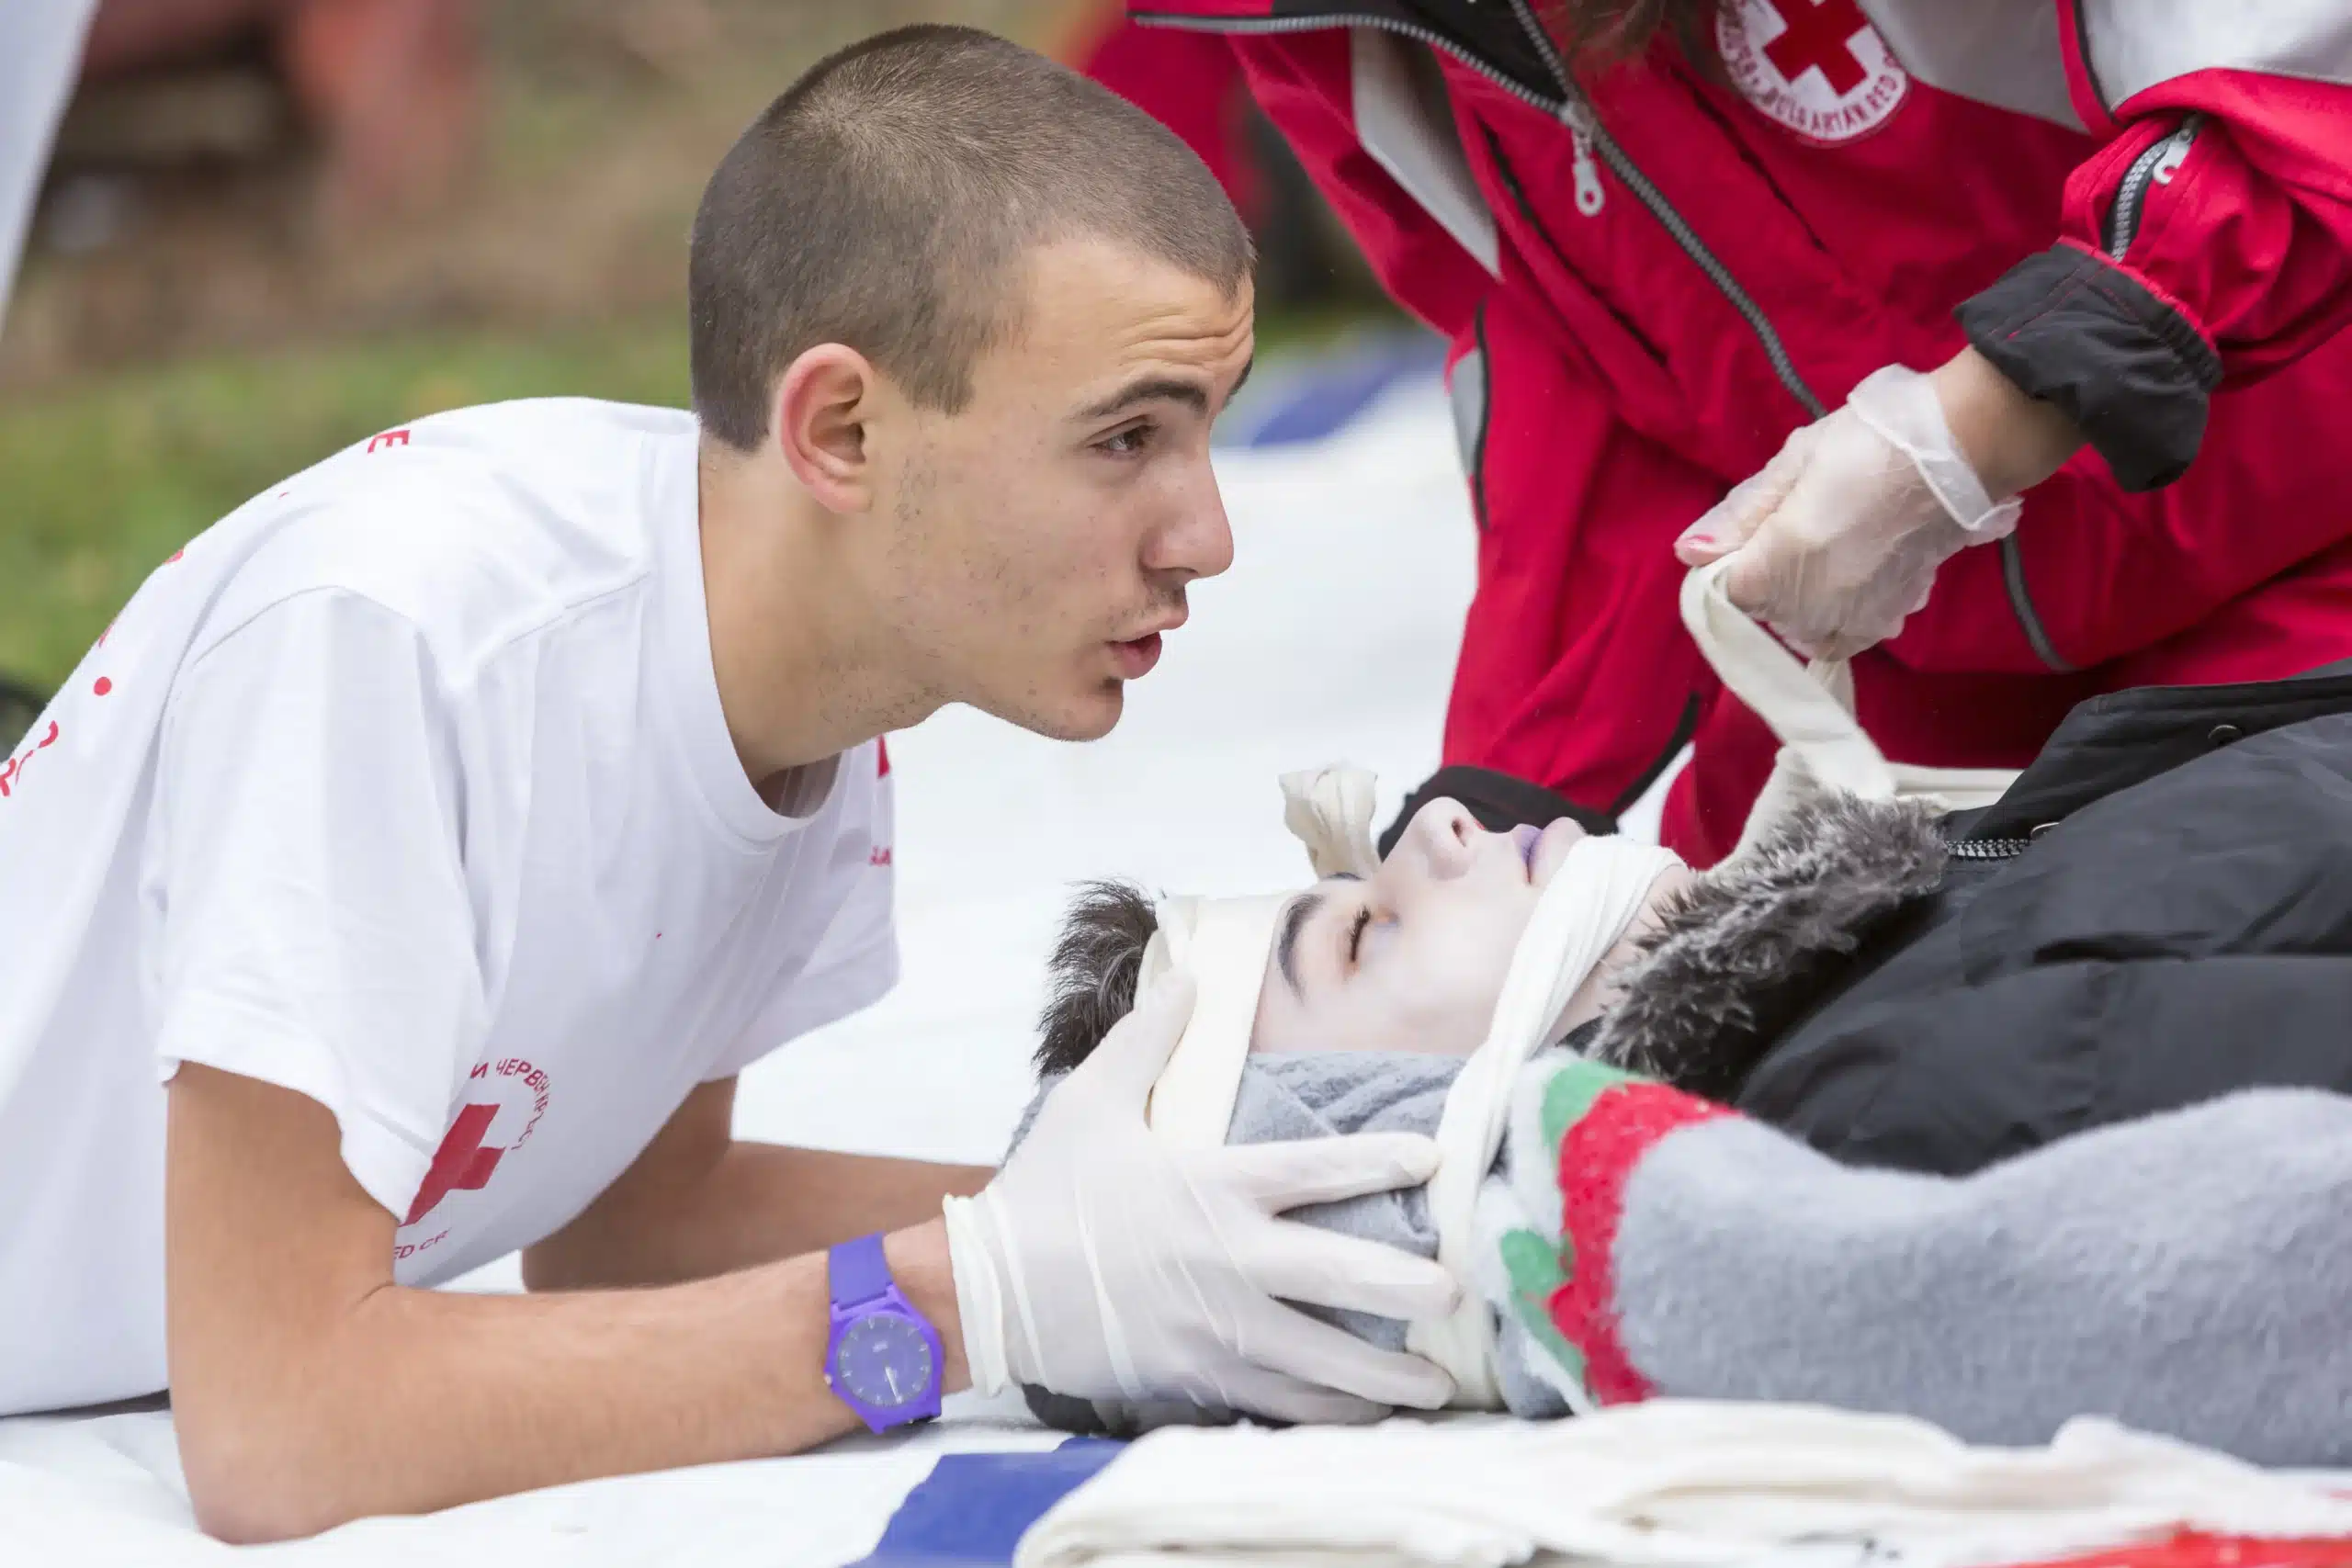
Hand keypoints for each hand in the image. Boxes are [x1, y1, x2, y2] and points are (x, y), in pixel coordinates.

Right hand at [944, 975, 1460, 1423]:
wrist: (991, 1287)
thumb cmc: (1045, 1190)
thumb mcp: (1092, 1099)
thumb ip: (1148, 1037)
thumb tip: (1187, 973)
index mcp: (1213, 1186)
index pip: (1316, 1170)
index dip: (1379, 1160)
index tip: (1433, 1158)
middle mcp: (1229, 1260)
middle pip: (1340, 1276)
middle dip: (1407, 1288)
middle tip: (1459, 1295)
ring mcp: (1217, 1328)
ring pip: (1319, 1360)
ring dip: (1382, 1378)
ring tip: (1436, 1389)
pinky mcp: (1196, 1377)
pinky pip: (1276, 1403)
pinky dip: (1324, 1415)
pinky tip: (1363, 1421)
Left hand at [1675, 362, 2023, 660]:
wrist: (1960, 450)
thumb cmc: (1869, 443)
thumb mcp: (1793, 463)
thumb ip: (1739, 516)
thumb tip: (1689, 552)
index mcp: (1777, 567)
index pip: (1729, 593)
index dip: (1736, 563)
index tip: (1759, 532)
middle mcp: (1812, 608)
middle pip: (1768, 614)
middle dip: (1772, 581)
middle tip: (1804, 527)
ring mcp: (1855, 619)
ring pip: (1808, 631)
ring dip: (1807, 602)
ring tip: (1832, 551)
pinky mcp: (1895, 616)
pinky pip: (1851, 635)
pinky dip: (1845, 615)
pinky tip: (1858, 575)